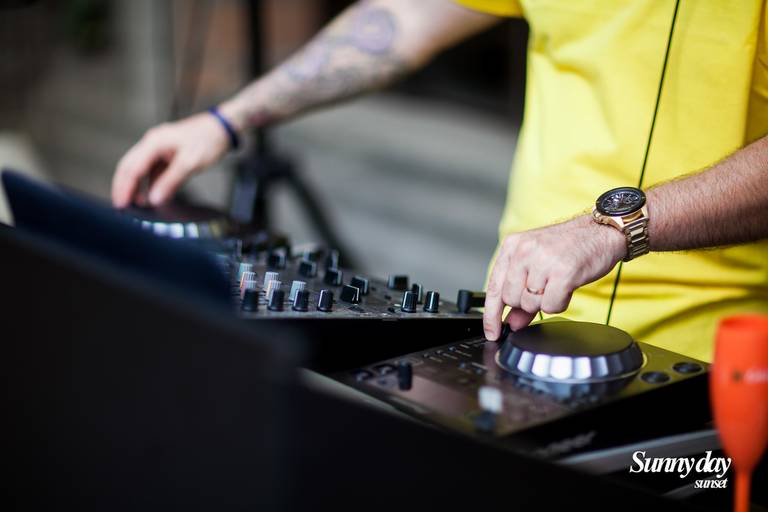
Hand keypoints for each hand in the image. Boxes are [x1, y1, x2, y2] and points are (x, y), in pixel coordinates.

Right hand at [111, 112, 230, 207]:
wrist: (221, 129)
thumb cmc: (208, 140)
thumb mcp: (190, 163)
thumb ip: (171, 181)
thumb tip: (155, 199)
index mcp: (154, 142)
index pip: (131, 168)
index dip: (124, 187)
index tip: (121, 204)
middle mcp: (152, 143)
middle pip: (129, 167)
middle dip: (123, 187)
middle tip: (121, 207)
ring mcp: (157, 148)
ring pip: (138, 169)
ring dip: (135, 186)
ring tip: (134, 206)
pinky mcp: (165, 154)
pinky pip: (151, 170)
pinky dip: (148, 184)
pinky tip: (150, 196)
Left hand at [483, 215, 626, 339]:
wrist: (602, 232)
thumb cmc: (570, 246)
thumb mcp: (538, 264)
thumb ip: (521, 292)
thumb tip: (511, 322)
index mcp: (512, 246)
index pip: (494, 287)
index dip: (491, 315)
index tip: (492, 332)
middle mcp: (524, 251)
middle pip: (511, 299)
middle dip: (527, 303)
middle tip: (545, 288)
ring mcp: (542, 260)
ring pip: (531, 304)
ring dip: (546, 302)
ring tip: (558, 283)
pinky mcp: (563, 272)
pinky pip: (551, 306)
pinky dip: (560, 303)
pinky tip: (567, 288)